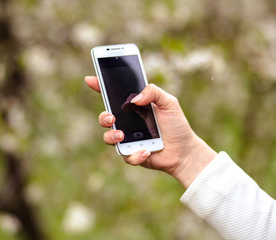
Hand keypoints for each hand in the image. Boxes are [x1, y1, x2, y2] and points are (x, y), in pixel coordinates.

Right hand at [85, 76, 216, 187]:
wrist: (185, 150)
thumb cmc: (176, 124)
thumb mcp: (169, 102)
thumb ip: (153, 92)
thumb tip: (135, 99)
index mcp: (134, 107)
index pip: (114, 96)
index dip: (101, 87)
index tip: (91, 79)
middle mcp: (127, 123)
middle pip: (105, 118)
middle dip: (103, 117)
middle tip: (110, 117)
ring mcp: (128, 139)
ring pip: (109, 138)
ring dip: (111, 136)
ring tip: (122, 136)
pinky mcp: (132, 155)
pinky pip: (126, 156)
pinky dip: (134, 155)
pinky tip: (146, 151)